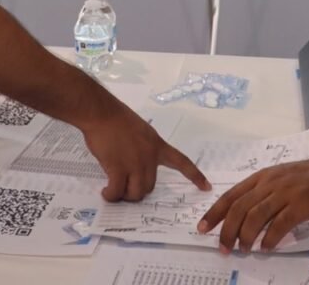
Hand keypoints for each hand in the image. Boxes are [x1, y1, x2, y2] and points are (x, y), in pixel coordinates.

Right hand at [82, 98, 209, 201]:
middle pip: (150, 186)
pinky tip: (106, 192)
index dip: (195, 176)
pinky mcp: (118, 168)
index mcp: (157, 145)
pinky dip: (111, 195)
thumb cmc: (116, 119)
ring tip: (113, 190)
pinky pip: (117, 191)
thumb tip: (135, 165)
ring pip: (136, 193)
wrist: (101, 113)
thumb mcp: (140, 132)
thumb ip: (143, 148)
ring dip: (124, 195)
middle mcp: (150, 156)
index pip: (182, 162)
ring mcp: (135, 163)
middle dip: (137, 190)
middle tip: (123, 186)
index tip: (206, 187)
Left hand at [197, 157, 308, 252]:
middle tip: (223, 247)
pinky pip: (280, 224)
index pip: (232, 195)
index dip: (215, 213)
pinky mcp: (301, 205)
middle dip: (227, 230)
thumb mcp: (280, 178)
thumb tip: (243, 217)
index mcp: (262, 177)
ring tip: (243, 249)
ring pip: (256, 216)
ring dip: (246, 236)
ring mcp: (285, 193)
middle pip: (240, 208)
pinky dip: (270, 238)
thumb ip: (262, 192)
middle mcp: (270, 183)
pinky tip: (266, 248)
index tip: (203, 228)